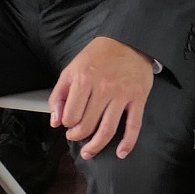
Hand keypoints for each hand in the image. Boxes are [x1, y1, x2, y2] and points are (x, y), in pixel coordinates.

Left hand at [50, 36, 155, 159]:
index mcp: (84, 80)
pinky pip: (133, 126)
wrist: (128, 41)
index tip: (70, 122)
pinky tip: (120, 153)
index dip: (67, 124)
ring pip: (107, 130)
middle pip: (87, 126)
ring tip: (89, 152)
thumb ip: (59, 95)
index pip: (70, 117)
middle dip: (78, 136)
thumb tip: (56, 122)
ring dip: (96, 146)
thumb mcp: (71, 69)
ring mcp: (122, 95)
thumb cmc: (98, 56)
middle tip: (77, 135)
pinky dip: (127, 143)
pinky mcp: (138, 98)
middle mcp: (103, 88)